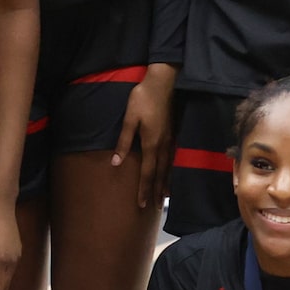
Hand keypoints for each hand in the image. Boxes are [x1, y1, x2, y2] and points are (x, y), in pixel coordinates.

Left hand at [115, 64, 178, 207]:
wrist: (163, 83)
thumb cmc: (143, 98)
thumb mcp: (129, 119)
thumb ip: (123, 141)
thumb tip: (116, 162)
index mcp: (151, 143)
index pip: (147, 172)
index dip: (144, 189)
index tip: (141, 204)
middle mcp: (163, 145)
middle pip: (160, 173)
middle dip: (156, 191)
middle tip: (154, 207)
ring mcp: (170, 140)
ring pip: (168, 167)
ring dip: (165, 183)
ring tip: (164, 196)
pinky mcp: (173, 134)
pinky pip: (172, 158)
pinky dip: (170, 170)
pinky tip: (169, 173)